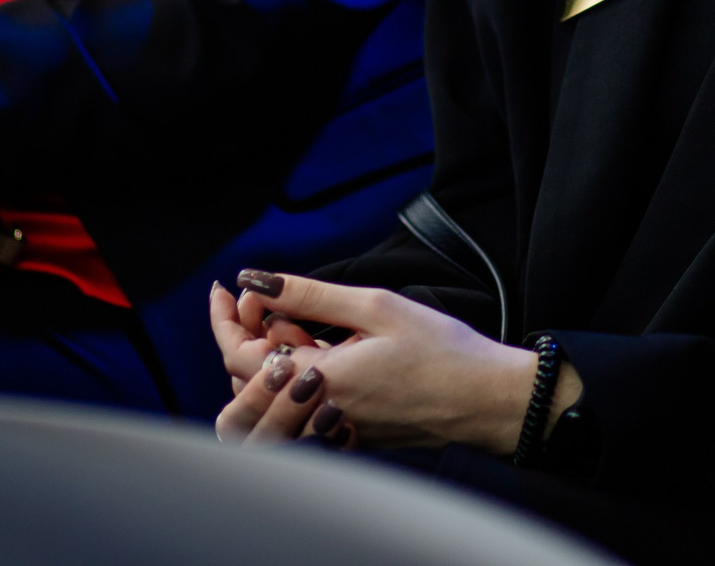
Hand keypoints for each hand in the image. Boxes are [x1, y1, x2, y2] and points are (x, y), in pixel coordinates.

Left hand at [210, 271, 580, 453]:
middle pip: (245, 384)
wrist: (489, 401)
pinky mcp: (350, 436)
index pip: (238, 357)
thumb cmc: (441, 350)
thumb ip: (308, 294)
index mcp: (318, 382)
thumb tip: (254, 279)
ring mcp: (332, 430)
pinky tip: (323, 347)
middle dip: (243, 336)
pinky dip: (296, 376)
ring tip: (300, 322)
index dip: (225, 319)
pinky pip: (300, 408)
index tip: (226, 288)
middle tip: (267, 299)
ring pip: (272, 398)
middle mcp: (316, 415)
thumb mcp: (374, 306)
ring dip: (270, 357)